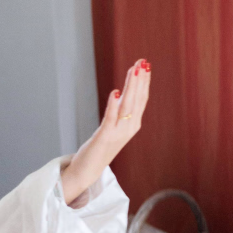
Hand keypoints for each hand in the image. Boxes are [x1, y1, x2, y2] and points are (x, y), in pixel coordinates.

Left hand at [61, 58, 150, 204]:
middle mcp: (128, 129)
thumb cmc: (99, 148)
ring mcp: (118, 133)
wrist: (87, 171)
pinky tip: (115, 91)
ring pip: (127, 106)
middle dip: (140, 80)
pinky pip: (110, 118)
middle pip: (137, 100)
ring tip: (134, 70)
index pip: (141, 99)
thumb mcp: (113, 127)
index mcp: (132, 125)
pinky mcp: (104, 137)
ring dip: (131, 87)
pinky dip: (113, 104)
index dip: (144, 82)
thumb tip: (123, 92)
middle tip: (142, 61)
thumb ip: (119, 112)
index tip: (145, 64)